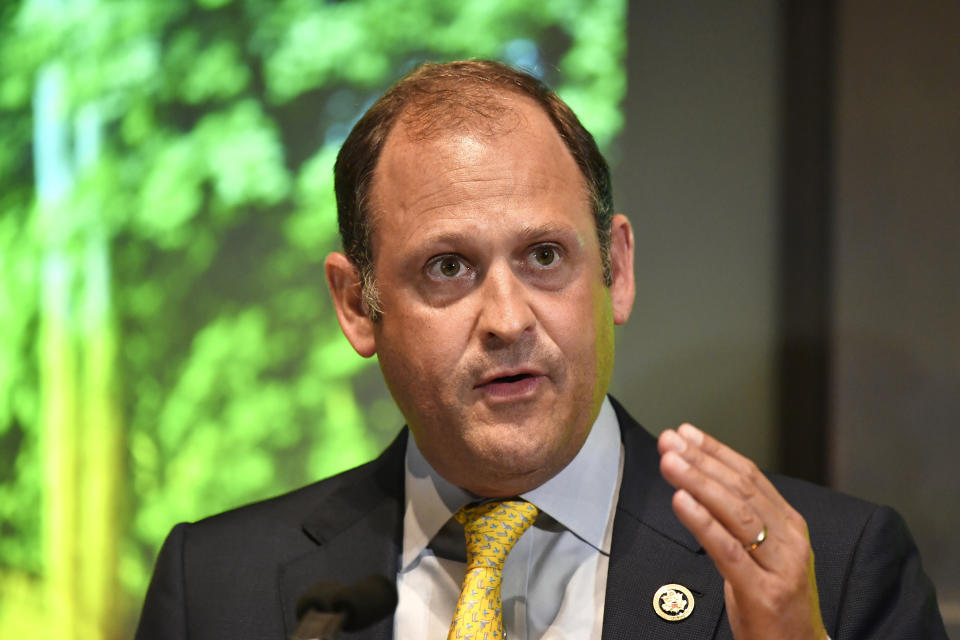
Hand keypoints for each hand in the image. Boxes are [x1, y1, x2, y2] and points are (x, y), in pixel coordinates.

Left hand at [658, 424, 827, 639]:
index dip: (716, 451)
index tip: (686, 433)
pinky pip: (728, 550)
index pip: (750, 476)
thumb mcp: (761, 554)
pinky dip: (702, 522)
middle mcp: (789, 540)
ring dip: (698, 482)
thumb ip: (740, 521)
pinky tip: (681, 502)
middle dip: (702, 461)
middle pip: (741, 489)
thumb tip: (703, 483)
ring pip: (735, 513)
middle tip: (670, 442)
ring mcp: (780, 566)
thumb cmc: (773, 601)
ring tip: (671, 463)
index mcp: (790, 525)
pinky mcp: (763, 593)